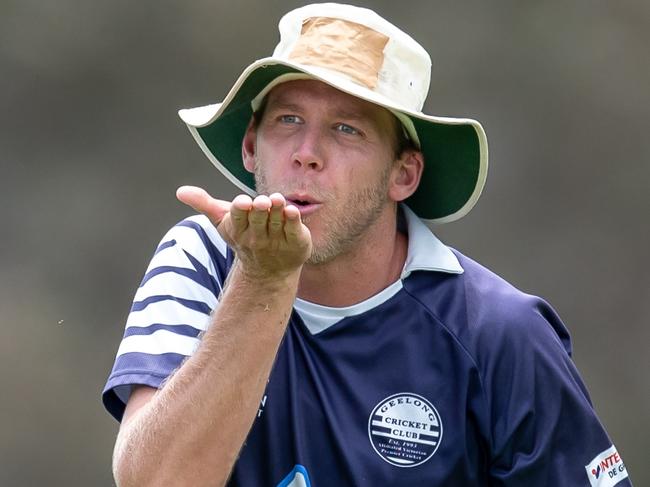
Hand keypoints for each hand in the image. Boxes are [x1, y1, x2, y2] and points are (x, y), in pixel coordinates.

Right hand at [176, 186, 311, 278]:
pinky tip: (292, 211)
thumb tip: (179, 191)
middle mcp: (257, 235)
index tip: (242, 202)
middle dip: (259, 209)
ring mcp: (277, 240)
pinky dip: (293, 220)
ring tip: (277, 200)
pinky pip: (293, 230)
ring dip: (277, 210)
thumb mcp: (223, 220)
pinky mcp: (295, 242)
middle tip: (262, 201)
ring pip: (277, 222)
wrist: (269, 269)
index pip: (238, 217)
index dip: (241, 209)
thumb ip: (204, 204)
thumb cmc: (244, 236)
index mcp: (239, 228)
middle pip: (257, 219)